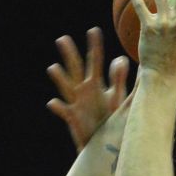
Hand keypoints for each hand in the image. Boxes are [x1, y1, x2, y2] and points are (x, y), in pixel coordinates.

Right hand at [48, 28, 129, 151]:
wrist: (105, 144)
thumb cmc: (111, 119)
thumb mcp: (118, 98)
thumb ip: (121, 80)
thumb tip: (123, 59)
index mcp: (95, 84)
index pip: (94, 61)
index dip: (94, 46)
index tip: (94, 30)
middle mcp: (83, 91)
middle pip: (75, 68)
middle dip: (69, 54)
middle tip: (62, 39)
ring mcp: (76, 104)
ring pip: (66, 87)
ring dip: (59, 78)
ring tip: (53, 68)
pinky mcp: (72, 119)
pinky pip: (63, 111)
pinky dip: (57, 107)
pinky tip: (52, 102)